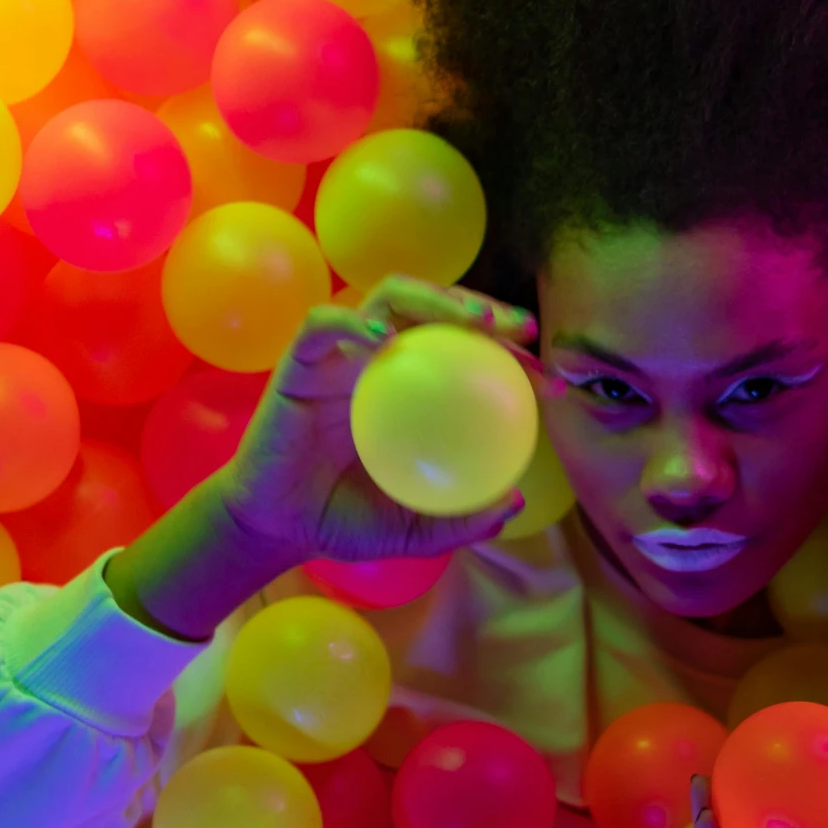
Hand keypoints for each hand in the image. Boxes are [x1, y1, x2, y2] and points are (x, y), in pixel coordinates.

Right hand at [211, 277, 543, 565]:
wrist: (279, 529)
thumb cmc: (344, 521)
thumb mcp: (414, 529)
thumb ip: (460, 520)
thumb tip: (513, 503)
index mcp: (411, 389)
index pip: (466, 351)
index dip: (510, 354)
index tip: (548, 377)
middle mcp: (380, 360)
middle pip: (436, 310)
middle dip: (484, 309)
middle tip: (521, 330)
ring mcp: (340, 356)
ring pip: (388, 297)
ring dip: (434, 299)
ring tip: (473, 320)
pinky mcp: (297, 362)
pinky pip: (322, 325)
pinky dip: (349, 322)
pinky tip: (380, 338)